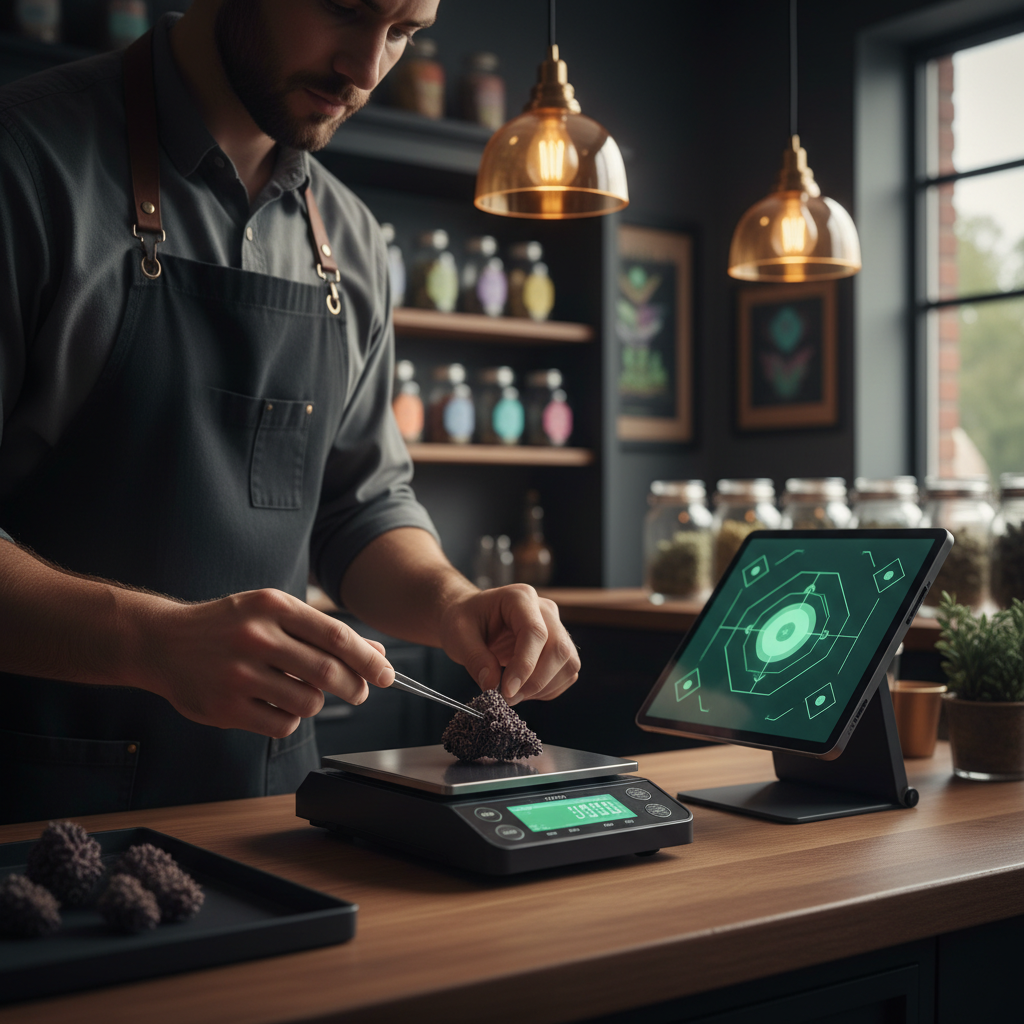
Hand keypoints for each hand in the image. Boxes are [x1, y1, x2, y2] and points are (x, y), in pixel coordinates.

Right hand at [129, 589, 393, 737]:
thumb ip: (322, 631)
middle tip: (361, 692)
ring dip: (317, 703)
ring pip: (308, 701)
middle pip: (328, 672)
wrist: (162, 641)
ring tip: (304, 692)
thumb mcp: (272, 613)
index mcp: (272, 606)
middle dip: (355, 687)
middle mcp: (255, 636)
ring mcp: (238, 673)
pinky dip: (290, 719)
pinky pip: (282, 724)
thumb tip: (376, 652)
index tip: (386, 674)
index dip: (367, 659)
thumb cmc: (228, 625)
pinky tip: (278, 706)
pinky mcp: (225, 707)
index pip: (335, 635)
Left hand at [438, 584, 579, 704]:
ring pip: (568, 663)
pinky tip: (523, 689)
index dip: (525, 665)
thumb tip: (492, 685)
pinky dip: (547, 689)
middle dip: (536, 681)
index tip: (507, 691)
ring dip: (543, 687)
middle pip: (559, 649)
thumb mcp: (457, 635)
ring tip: (513, 694)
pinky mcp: (559, 647)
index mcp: (520, 597)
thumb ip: (474, 658)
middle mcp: (545, 610)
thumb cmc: (465, 620)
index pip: (535, 632)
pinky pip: (566, 673)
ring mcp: (556, 628)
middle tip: (508, 697)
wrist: (472, 618)